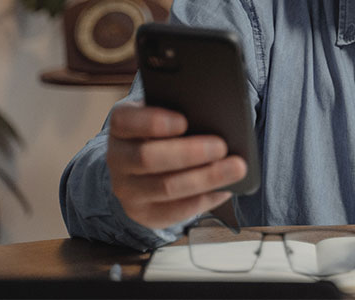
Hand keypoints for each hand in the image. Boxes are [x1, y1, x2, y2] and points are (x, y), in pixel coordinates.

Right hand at [106, 102, 246, 228]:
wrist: (142, 172)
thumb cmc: (162, 137)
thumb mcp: (164, 119)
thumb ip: (181, 115)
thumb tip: (217, 119)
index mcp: (122, 127)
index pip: (125, 121)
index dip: (152, 122)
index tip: (183, 121)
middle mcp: (118, 159)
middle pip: (148, 157)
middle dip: (189, 152)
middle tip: (221, 146)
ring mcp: (128, 189)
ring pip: (166, 187)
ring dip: (205, 178)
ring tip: (236, 168)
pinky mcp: (144, 213)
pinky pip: (177, 210)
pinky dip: (205, 199)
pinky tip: (225, 189)